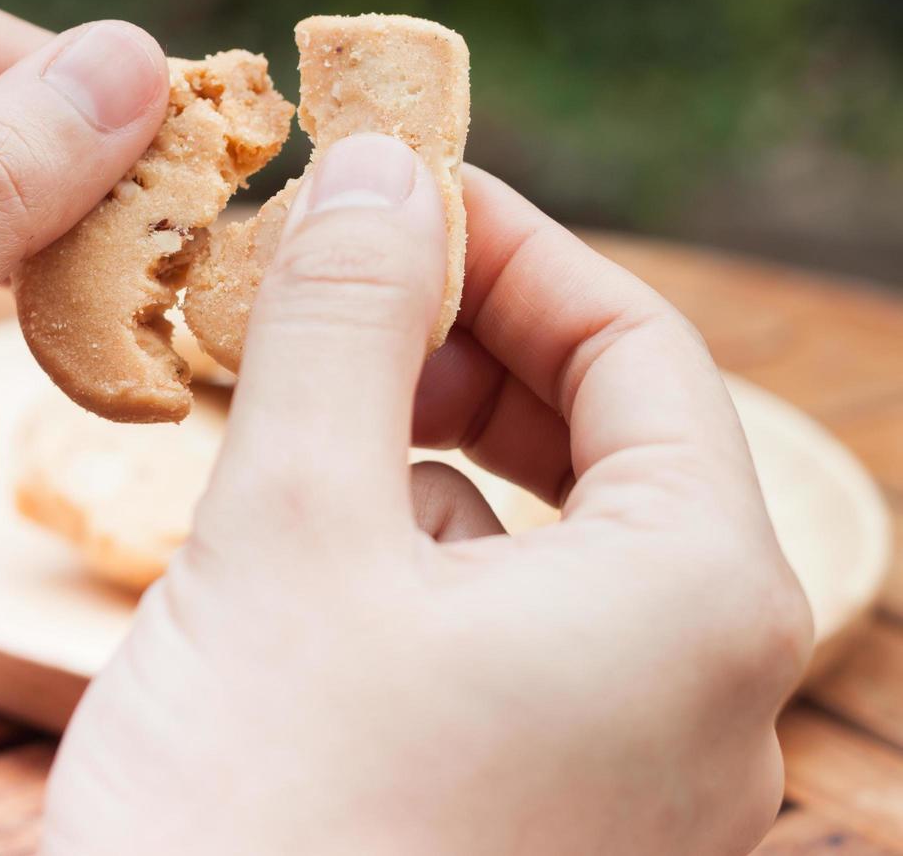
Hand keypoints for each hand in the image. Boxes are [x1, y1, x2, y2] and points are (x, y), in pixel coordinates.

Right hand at [43, 134, 811, 854]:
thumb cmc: (262, 821)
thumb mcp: (291, 531)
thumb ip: (343, 327)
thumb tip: (375, 168)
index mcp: (695, 604)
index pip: (635, 347)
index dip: (507, 243)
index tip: (387, 187)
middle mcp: (696, 696)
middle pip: (595, 439)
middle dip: (452, 343)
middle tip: (323, 287)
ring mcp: (617, 768)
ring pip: (525, 536)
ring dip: (407, 445)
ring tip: (284, 407)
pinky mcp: (526, 810)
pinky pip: (483, 630)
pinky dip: (393, 555)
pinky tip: (290, 557)